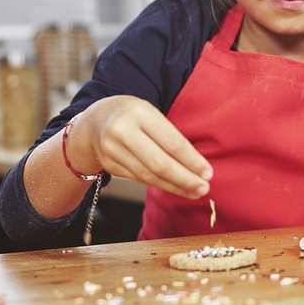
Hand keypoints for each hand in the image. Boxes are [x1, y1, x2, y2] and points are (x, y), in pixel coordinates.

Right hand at [72, 96, 211, 198]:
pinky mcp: (109, 164)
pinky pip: (139, 179)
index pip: (171, 142)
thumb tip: (198, 166)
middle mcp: (122, 131)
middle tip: (204, 188)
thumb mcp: (150, 114)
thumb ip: (169, 136)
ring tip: (194, 191)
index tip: (208, 173)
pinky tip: (175, 188)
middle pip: (159, 163)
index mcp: (139, 112)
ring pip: (149, 175)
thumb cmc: (133, 115)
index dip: (191, 160)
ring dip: (174, 186)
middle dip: (184, 178)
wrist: (95, 120)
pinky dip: (160, 185)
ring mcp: (112, 149)